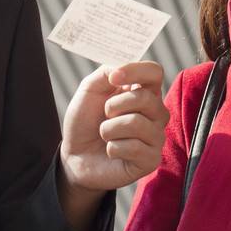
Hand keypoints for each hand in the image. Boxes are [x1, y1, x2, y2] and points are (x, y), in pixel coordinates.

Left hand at [59, 61, 169, 192]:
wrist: (74, 155)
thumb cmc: (85, 121)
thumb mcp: (89, 89)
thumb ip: (106, 72)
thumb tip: (121, 70)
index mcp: (144, 91)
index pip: (154, 72)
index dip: (136, 71)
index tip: (114, 78)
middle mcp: (155, 113)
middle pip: (146, 98)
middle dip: (114, 106)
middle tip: (104, 115)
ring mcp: (156, 136)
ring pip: (137, 123)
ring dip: (109, 129)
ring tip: (105, 134)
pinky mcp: (151, 160)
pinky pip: (134, 148)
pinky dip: (113, 148)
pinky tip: (111, 151)